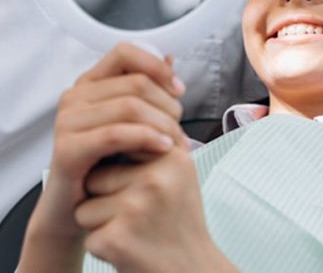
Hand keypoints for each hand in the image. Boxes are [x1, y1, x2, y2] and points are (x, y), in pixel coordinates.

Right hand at [21, 43, 186, 260]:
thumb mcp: (133, 120)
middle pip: (136, 83)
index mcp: (91, 82)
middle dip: (168, 105)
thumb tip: (171, 58)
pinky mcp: (67, 149)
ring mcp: (68, 121)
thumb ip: (149, 88)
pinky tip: (163, 148)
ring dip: (163, 124)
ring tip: (176, 142)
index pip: (125, 52)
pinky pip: (116, 134)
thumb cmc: (109, 161)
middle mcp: (75, 96)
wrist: (78, 207)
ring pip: (130, 107)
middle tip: (180, 128)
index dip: (157, 66)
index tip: (178, 90)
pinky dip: (146, 138)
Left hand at [75, 149, 235, 271]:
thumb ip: (158, 139)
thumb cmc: (179, 217)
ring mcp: (137, 208)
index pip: (121, 142)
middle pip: (98, 174)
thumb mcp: (180, 170)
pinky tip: (129, 246)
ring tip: (133, 227)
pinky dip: (101, 242)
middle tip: (137, 209)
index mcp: (172, 156)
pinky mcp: (118, 239)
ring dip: (101, 219)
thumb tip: (127, 110)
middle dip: (107, 193)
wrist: (191, 268)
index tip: (134, 182)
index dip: (118, 165)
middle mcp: (157, 178)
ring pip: (86, 204)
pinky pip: (86, 231)